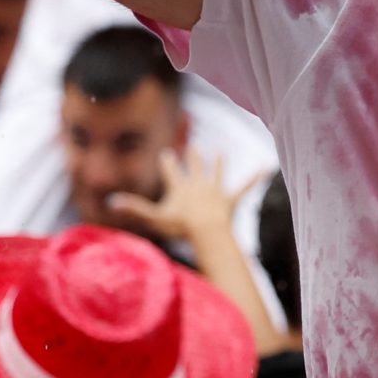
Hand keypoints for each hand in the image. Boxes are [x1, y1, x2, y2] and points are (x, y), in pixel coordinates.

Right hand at [106, 150, 260, 246]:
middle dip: (192, 157)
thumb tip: (110, 201)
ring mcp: (215, 192)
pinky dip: (255, 177)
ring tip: (220, 152)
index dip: (168, 163)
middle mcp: (198, 185)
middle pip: (195, 168)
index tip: (166, 153)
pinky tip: (267, 167)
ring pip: (217, 173)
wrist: (206, 230)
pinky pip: (245, 187)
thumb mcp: (153, 217)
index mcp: (180, 188)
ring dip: (219, 163)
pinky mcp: (231, 201)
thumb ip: (134, 208)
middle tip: (192, 147)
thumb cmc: (179, 226)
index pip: (171, 171)